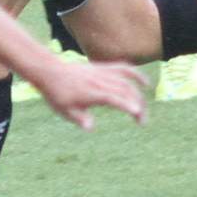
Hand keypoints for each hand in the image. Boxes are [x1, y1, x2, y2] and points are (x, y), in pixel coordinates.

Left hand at [29, 56, 147, 130]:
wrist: (51, 72)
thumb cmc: (57, 94)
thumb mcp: (65, 110)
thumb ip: (79, 119)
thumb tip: (91, 128)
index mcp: (91, 93)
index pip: (113, 98)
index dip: (126, 105)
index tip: (137, 113)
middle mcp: (100, 81)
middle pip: (125, 91)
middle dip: (138, 105)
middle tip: (141, 122)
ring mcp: (102, 73)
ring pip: (127, 82)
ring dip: (138, 95)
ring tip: (143, 109)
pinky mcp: (103, 68)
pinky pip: (123, 69)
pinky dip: (136, 74)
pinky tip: (145, 83)